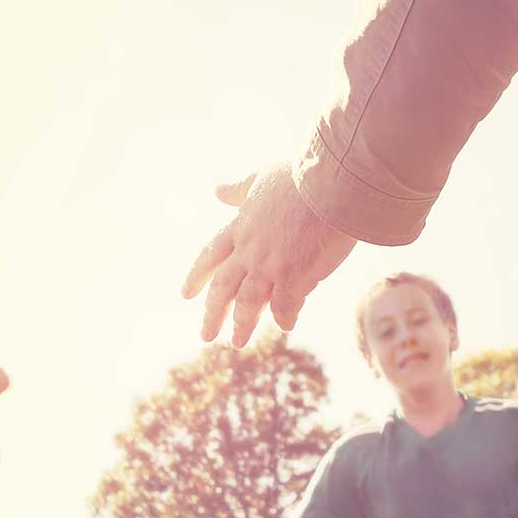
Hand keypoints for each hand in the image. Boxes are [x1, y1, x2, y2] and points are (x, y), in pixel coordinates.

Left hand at [182, 167, 357, 347]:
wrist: (331, 182)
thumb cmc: (302, 175)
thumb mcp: (264, 177)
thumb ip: (241, 188)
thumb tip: (217, 190)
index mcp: (240, 227)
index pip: (210, 256)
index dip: (196, 277)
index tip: (185, 295)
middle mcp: (249, 250)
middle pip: (223, 288)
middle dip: (212, 313)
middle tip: (205, 335)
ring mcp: (270, 265)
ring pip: (248, 303)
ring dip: (242, 325)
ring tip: (237, 343)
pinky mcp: (296, 275)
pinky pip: (286, 306)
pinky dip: (284, 318)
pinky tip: (286, 326)